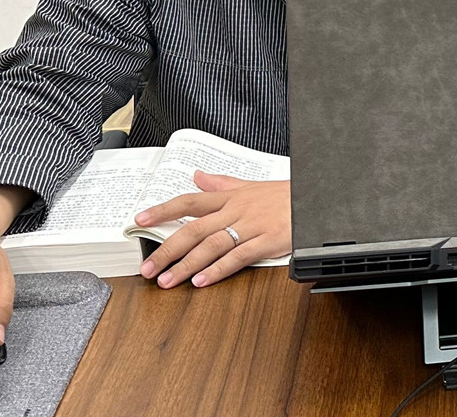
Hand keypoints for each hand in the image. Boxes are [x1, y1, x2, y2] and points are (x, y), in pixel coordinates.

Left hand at [136, 172, 292, 287]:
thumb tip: (197, 176)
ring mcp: (250, 227)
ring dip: (186, 265)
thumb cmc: (284, 195)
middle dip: (167, 250)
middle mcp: (235, 211)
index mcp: (229, 197)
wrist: (316, 199)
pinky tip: (202, 281)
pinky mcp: (266, 242)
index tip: (140, 221)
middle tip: (148, 268)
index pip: (189, 202)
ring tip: (167, 280)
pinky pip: (237, 257)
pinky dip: (218, 270)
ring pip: (210, 246)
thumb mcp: (250, 185)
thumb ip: (221, 183)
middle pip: (193, 229)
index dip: (163, 210)